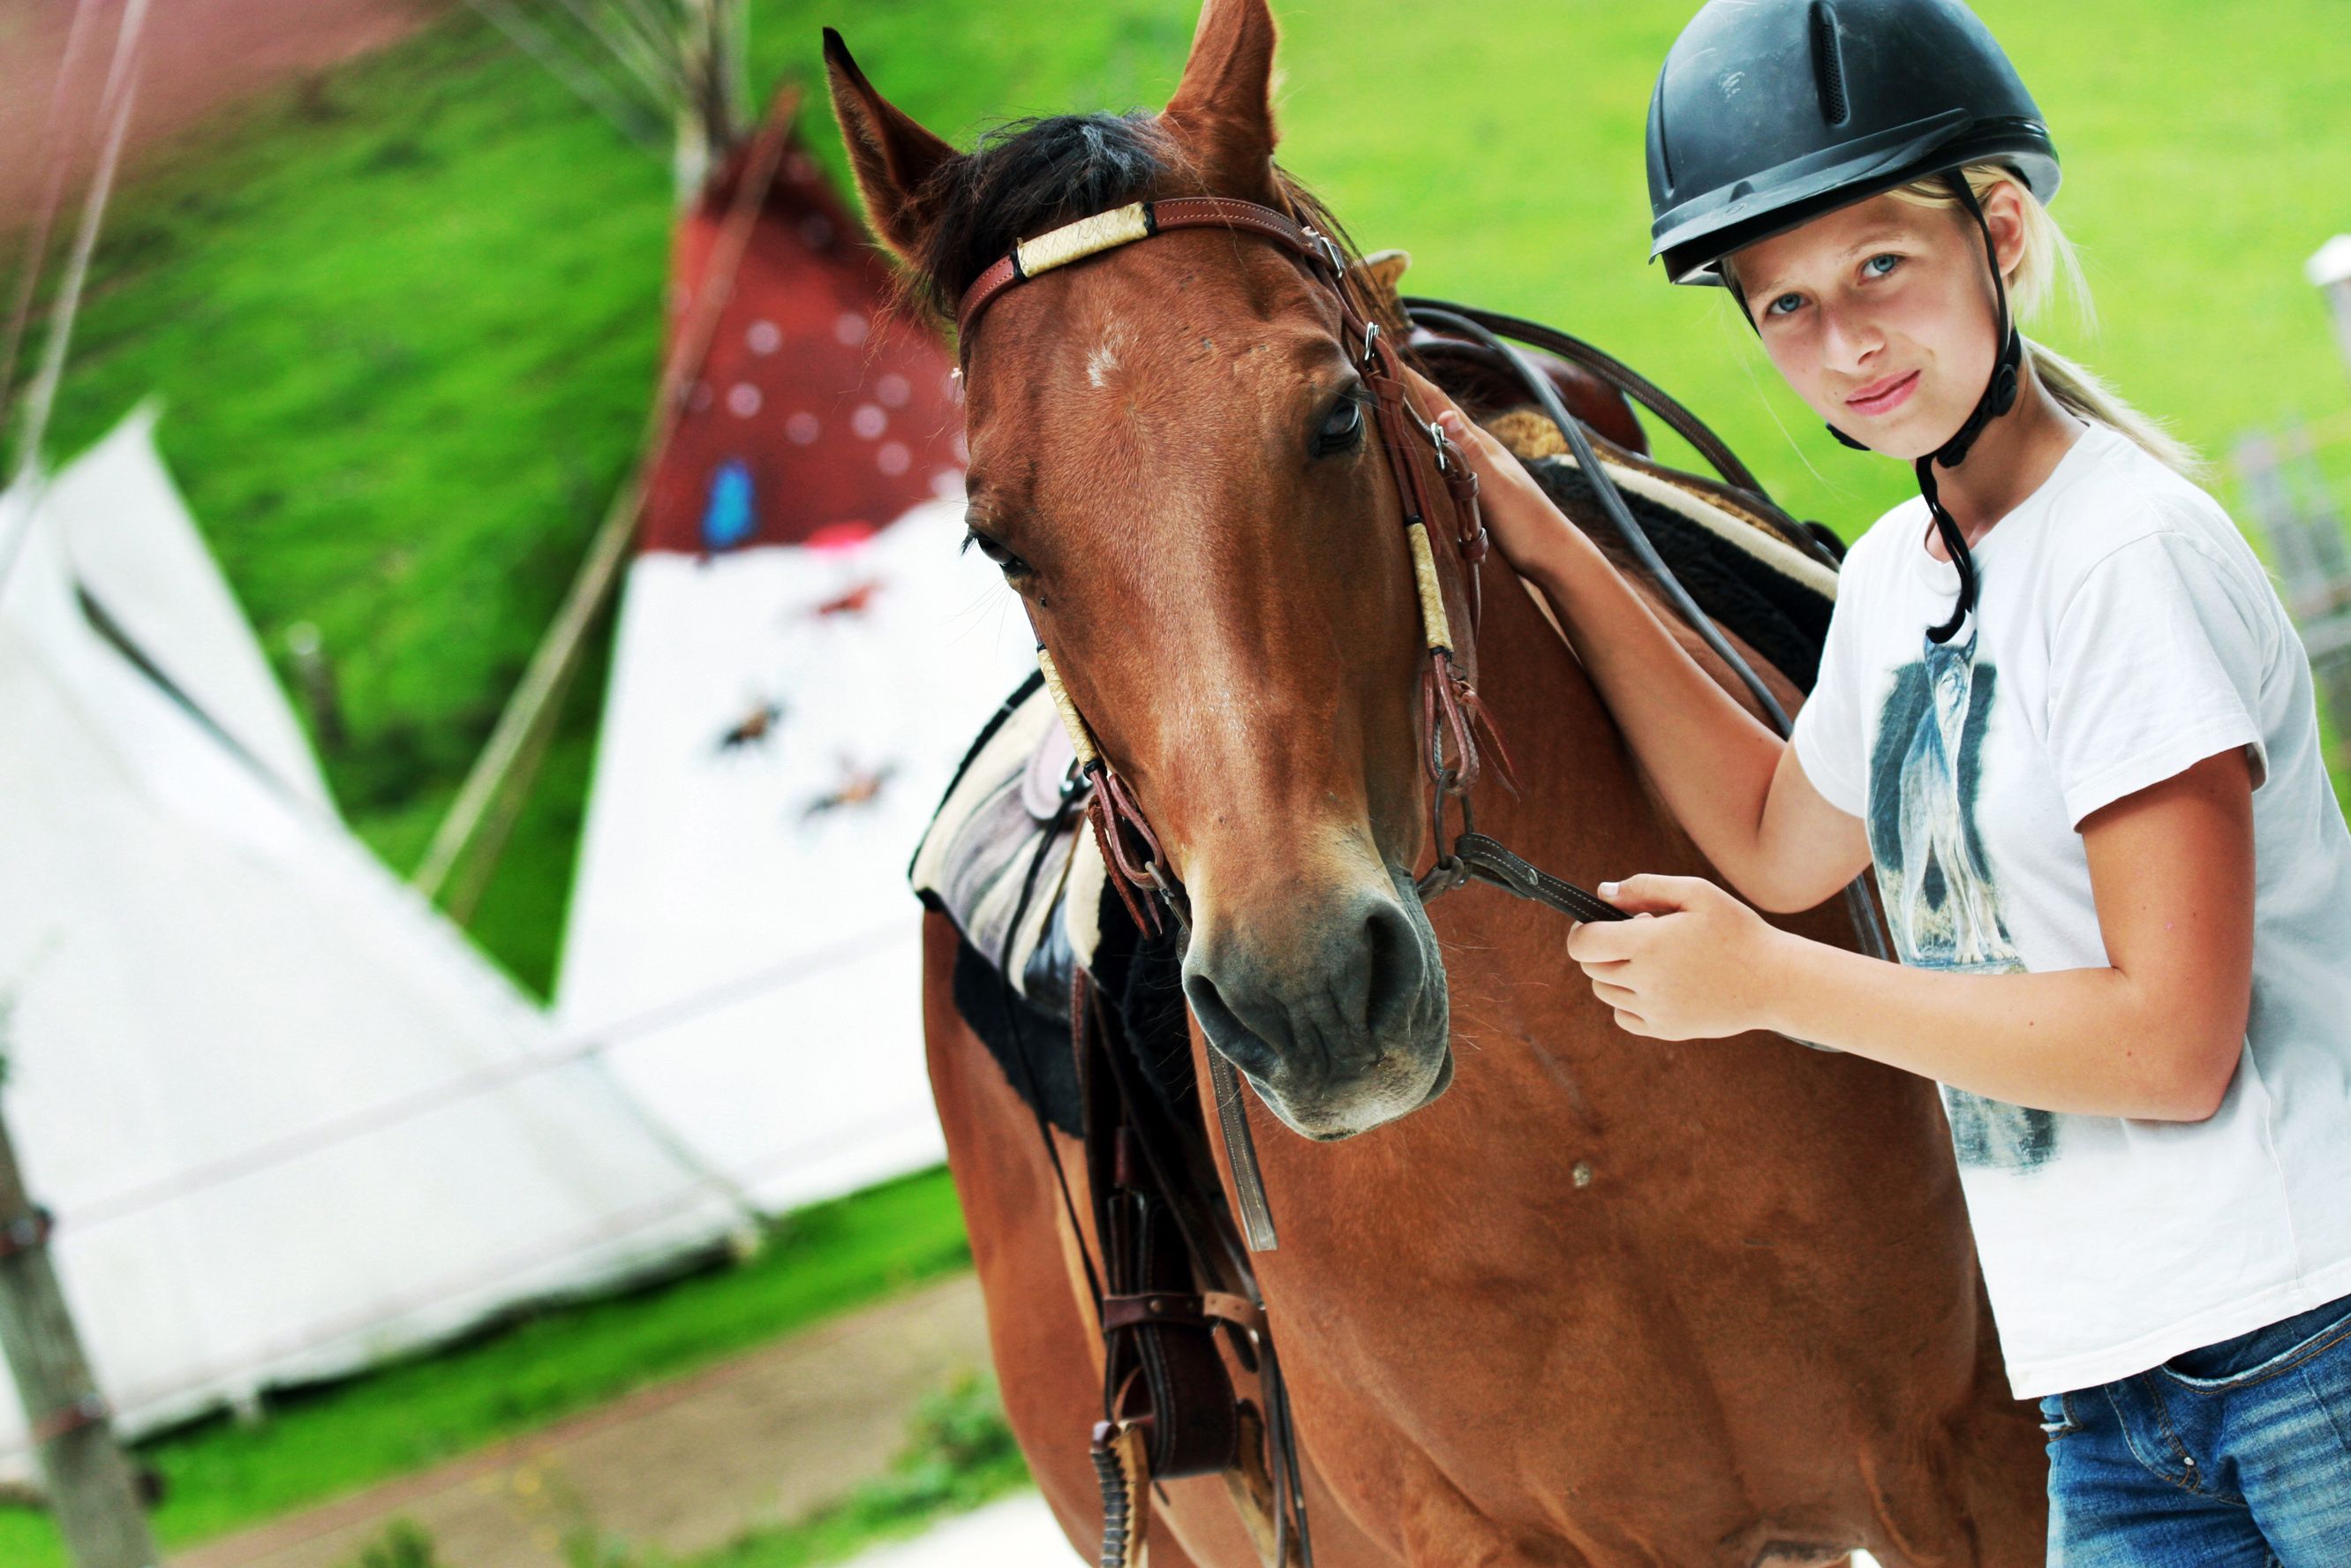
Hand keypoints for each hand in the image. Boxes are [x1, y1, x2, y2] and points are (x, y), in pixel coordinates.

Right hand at [1399, 365, 1587, 577]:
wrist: (1555, 557)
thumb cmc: (1528, 524)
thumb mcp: (1496, 487)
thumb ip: (1470, 452)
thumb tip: (1445, 414)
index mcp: (1481, 444)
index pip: (1441, 403)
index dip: (1413, 382)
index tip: (1385, 358)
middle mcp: (1479, 451)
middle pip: (1439, 414)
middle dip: (1410, 394)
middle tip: (1379, 374)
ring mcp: (1480, 469)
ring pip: (1441, 436)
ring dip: (1418, 418)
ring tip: (1392, 405)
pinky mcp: (1478, 490)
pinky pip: (1444, 460)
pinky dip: (1427, 448)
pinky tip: (1421, 453)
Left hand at [1565, 874, 1784, 1040]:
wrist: (1775, 981)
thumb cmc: (1738, 930)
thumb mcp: (1696, 893)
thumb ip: (1644, 887)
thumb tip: (1602, 893)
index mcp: (1648, 945)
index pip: (1583, 944)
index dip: (1581, 931)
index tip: (1596, 922)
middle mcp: (1646, 982)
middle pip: (1591, 967)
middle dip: (1603, 948)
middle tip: (1639, 935)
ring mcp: (1655, 1010)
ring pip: (1605, 992)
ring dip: (1615, 972)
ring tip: (1653, 958)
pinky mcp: (1666, 1030)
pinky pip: (1623, 1016)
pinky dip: (1628, 1000)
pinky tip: (1657, 983)